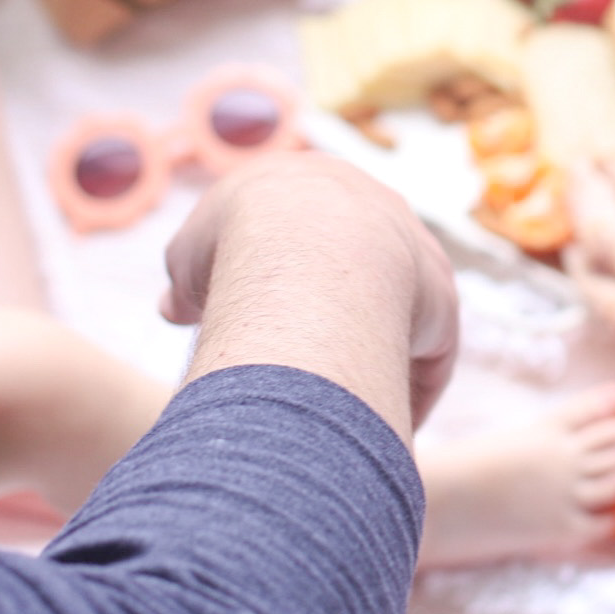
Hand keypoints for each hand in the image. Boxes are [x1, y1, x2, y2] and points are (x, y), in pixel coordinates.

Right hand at [162, 152, 458, 429]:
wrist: (296, 239)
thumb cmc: (230, 242)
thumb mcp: (191, 255)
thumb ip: (189, 279)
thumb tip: (174, 308)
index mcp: (319, 188)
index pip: (309, 243)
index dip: (280, 289)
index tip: (258, 329)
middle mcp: (377, 212)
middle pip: (362, 283)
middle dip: (334, 328)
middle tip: (307, 381)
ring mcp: (415, 251)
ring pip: (400, 318)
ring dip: (374, 364)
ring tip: (341, 417)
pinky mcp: (440, 298)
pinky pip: (425, 352)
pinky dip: (402, 391)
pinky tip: (371, 425)